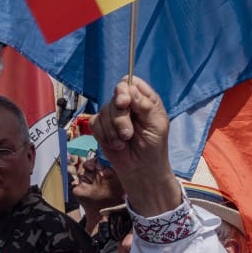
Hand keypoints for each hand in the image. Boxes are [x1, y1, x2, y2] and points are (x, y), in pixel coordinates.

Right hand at [93, 77, 181, 215]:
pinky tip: (116, 144)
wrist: (140, 169)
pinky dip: (105, 135)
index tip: (125, 102)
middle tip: (128, 133)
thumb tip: (130, 89)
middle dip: (120, 117)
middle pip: (115, 96)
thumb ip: (145, 106)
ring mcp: (113, 115)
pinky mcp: (101, 127)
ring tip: (124, 142)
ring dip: (114, 130)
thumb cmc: (153, 147)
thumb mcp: (156, 125)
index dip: (125, 89)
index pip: (130, 83)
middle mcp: (128, 104)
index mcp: (143, 100)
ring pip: (104, 110)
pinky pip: (95, 123)